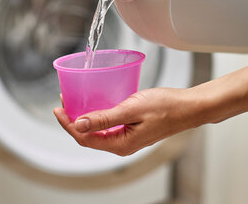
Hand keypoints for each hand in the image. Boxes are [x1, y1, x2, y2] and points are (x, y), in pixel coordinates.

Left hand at [53, 87, 198, 155]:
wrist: (189, 107)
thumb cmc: (166, 107)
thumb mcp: (131, 109)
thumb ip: (104, 118)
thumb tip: (78, 125)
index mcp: (120, 144)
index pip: (84, 138)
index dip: (68, 124)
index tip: (58, 108)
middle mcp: (122, 145)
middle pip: (88, 136)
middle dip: (73, 121)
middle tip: (63, 102)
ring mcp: (127, 139)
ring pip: (98, 131)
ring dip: (84, 118)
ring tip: (75, 102)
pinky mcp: (132, 131)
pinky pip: (108, 127)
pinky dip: (98, 116)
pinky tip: (95, 104)